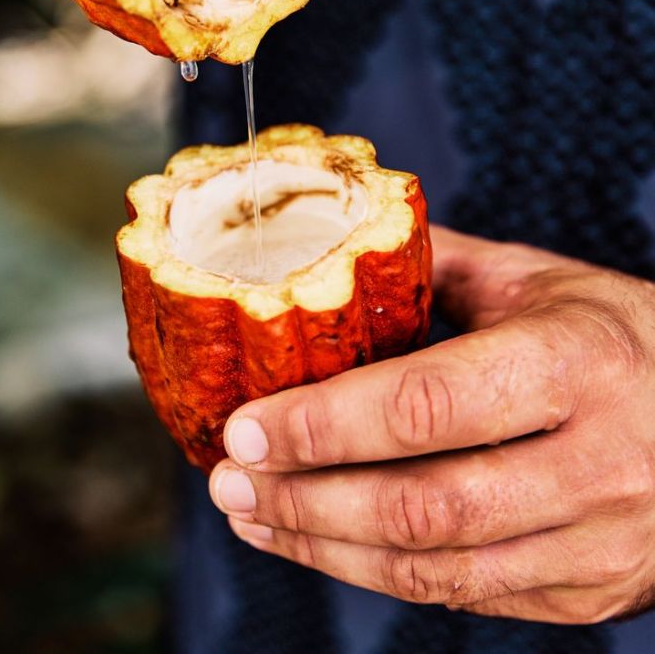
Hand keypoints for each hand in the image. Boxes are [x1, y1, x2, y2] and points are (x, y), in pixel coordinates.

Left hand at [209, 225, 654, 623]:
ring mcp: (598, 543)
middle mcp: (596, 462)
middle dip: (305, 499)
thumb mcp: (544, 280)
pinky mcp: (589, 593)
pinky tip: (324, 543)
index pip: (427, 404)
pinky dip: (379, 573)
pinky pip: (466, 597)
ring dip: (325, 548)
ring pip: (434, 569)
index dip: (324, 424)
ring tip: (255, 514)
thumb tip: (336, 248)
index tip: (246, 424)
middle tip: (230, 479)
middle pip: (420, 505)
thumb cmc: (624, 335)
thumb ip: (440, 264)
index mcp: (576, 361)